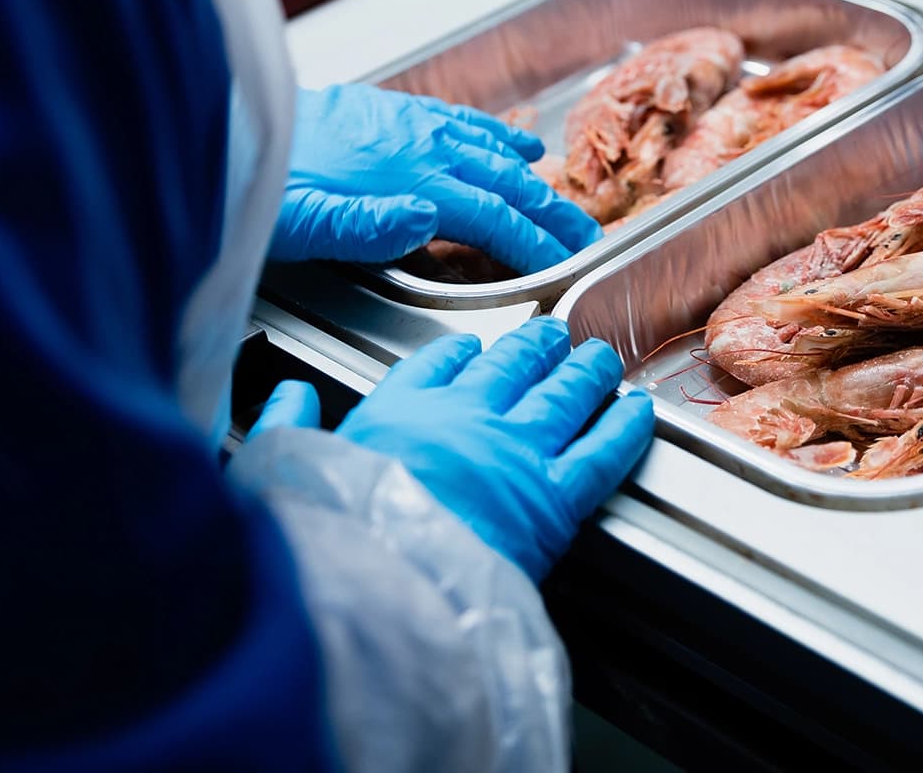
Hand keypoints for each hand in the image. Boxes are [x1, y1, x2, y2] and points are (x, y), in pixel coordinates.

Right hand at [256, 318, 654, 581]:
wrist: (376, 588)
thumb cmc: (329, 539)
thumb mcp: (284, 470)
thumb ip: (288, 425)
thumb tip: (284, 393)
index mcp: (400, 411)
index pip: (434, 367)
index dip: (457, 352)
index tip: (467, 347)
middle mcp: (464, 418)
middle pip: (510, 369)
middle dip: (534, 347)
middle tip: (551, 334)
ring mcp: (514, 453)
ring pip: (562, 397)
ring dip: (585, 373)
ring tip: (599, 359)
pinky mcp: (553, 499)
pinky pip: (600, 452)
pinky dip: (624, 428)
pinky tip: (638, 412)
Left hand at [270, 85, 600, 273]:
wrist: (229, 123)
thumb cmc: (259, 183)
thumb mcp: (297, 221)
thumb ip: (363, 224)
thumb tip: (427, 220)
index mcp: (404, 180)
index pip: (489, 217)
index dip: (533, 243)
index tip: (566, 262)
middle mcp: (417, 145)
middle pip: (504, 182)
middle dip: (551, 212)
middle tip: (586, 238)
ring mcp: (409, 124)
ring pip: (490, 150)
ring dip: (534, 179)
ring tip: (563, 200)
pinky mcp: (394, 112)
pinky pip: (462, 122)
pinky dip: (498, 135)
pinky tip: (518, 143)